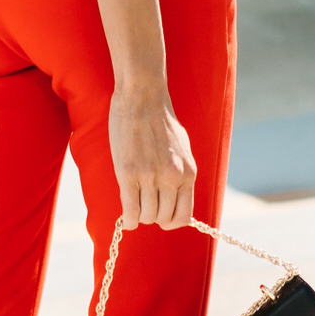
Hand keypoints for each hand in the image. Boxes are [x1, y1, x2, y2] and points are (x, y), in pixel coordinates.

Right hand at [109, 82, 195, 230]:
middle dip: (153, 216)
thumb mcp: (181, 148)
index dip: (170, 220)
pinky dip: (128, 219)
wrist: (142, 95)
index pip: (184, 216)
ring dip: (139, 215)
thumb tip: (174, 197)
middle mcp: (172, 177)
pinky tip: (126, 216)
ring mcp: (150, 176)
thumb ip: (180, 173)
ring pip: (146, 217)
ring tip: (134, 202)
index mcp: (188, 172)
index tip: (161, 213)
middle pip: (162, 219)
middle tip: (144, 203)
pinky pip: (130, 211)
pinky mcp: (128, 173)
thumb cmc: (159, 119)